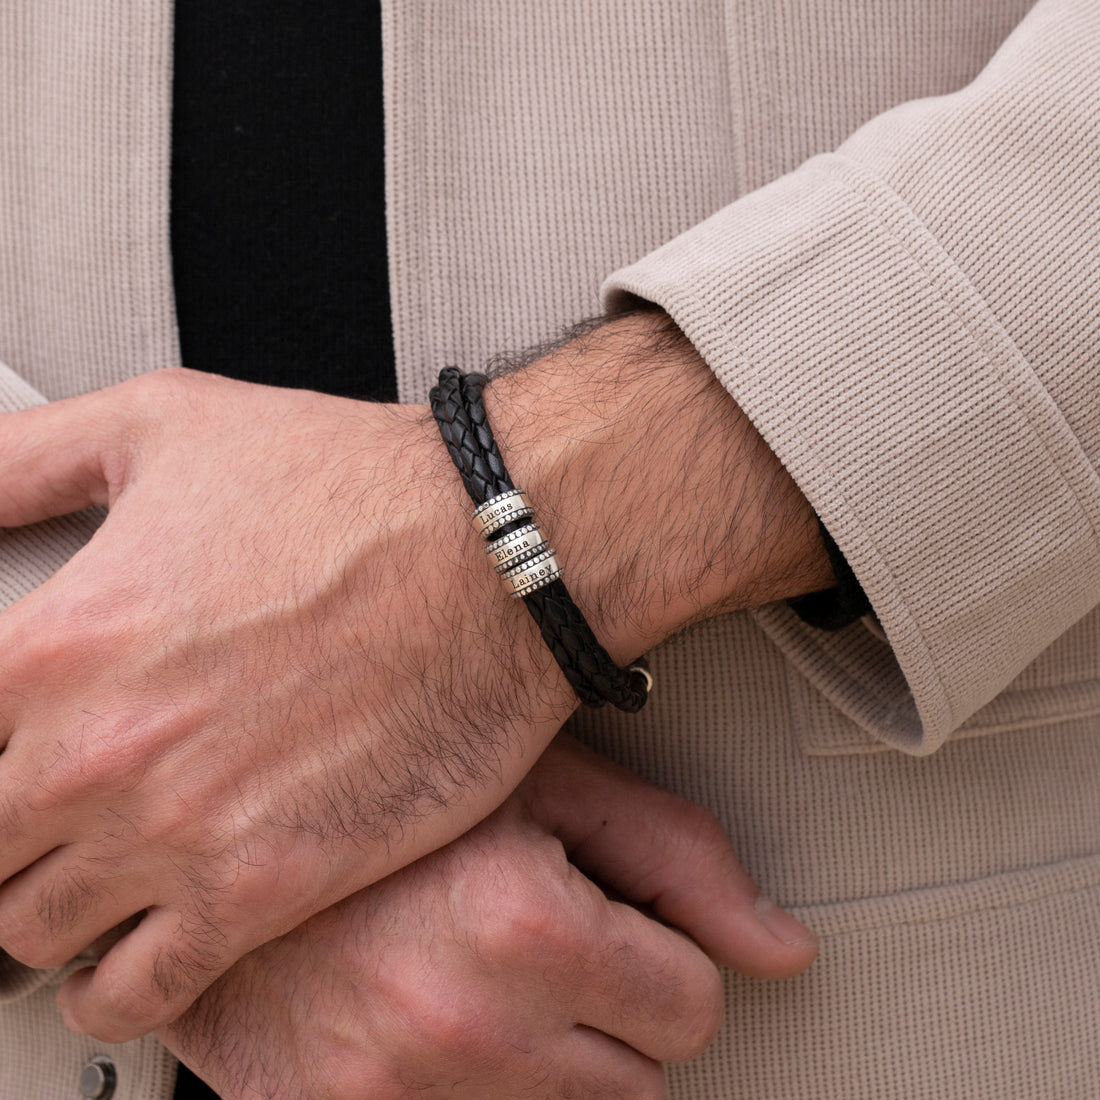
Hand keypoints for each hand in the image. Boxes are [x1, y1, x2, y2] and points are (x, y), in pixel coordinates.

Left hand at [0, 368, 574, 1039]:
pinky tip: (133, 952)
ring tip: (81, 887)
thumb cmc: (355, 490)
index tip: (9, 753)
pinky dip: (115, 988)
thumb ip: (23, 462)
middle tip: (40, 822)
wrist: (493, 557)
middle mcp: (96, 753)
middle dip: (4, 837)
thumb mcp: (162, 422)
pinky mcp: (265, 887)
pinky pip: (137, 991)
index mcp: (55, 646)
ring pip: (30, 932)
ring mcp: (177, 833)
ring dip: (44, 914)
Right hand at [159, 736, 816, 1099]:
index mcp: (524, 928)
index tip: (620, 922)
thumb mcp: (543, 777)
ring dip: (544, 1052)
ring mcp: (391, 1093)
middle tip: (542, 932)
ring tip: (480, 959)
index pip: (693, 1006)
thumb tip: (783, 946)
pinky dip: (470, 1083)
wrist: (218, 814)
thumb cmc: (384, 775)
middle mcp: (461, 1027)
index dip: (662, 953)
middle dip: (610, 1008)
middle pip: (637, 1081)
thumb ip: (676, 856)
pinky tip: (434, 1005)